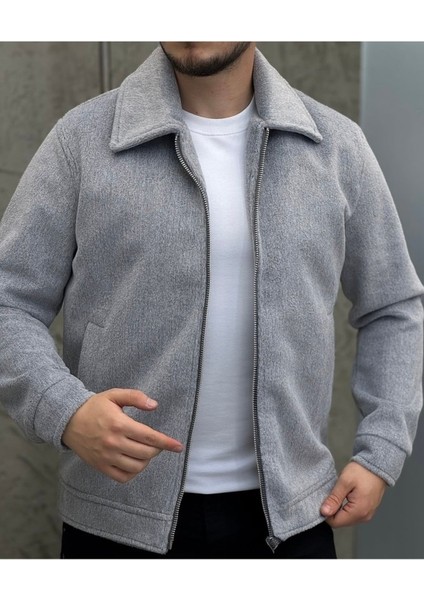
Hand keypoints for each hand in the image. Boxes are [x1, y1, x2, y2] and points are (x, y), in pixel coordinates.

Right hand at [62, 388, 182, 482]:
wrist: (68, 420)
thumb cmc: (94, 407)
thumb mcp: (114, 395)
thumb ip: (135, 397)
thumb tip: (154, 405)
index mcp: (119, 424)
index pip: (149, 437)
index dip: (166, 443)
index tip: (178, 446)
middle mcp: (114, 443)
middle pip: (146, 453)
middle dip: (157, 449)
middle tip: (156, 444)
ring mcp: (106, 457)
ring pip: (136, 466)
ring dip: (146, 460)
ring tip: (145, 452)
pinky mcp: (100, 466)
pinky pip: (123, 477)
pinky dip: (133, 472)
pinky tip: (135, 463)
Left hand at [320, 462, 386, 526]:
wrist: (377, 465)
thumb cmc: (362, 471)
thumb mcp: (344, 482)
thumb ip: (334, 499)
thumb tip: (324, 512)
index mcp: (358, 512)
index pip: (335, 522)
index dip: (326, 512)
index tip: (324, 500)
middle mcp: (364, 517)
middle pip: (341, 521)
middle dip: (333, 510)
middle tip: (332, 494)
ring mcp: (367, 514)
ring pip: (346, 518)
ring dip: (339, 508)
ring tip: (340, 493)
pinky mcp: (367, 510)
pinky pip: (352, 514)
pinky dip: (346, 507)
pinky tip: (345, 495)